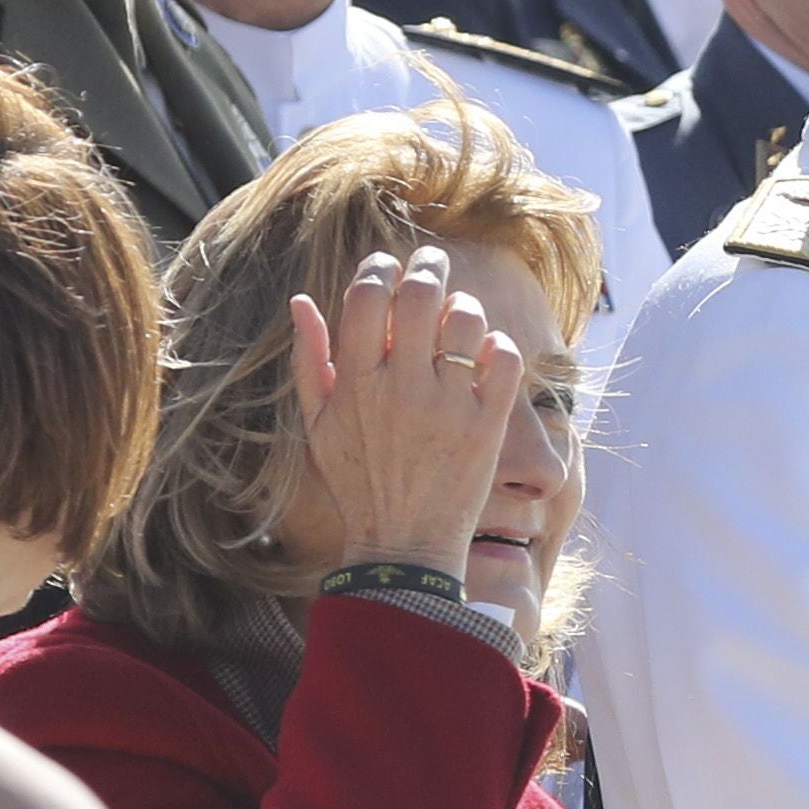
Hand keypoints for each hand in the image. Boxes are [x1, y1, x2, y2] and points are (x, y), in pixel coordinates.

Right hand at [293, 248, 522, 582]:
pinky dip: (499, 344)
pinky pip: (505, 359)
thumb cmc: (356, 483)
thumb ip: (309, 359)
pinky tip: (486, 351)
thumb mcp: (317, 425)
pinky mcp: (488, 426)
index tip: (388, 266)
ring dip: (464, 306)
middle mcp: (402, 388)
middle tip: (432, 262)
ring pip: (467, 320)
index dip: (380, 268)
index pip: (368, 296)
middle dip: (429, 265)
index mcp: (355, 383)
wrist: (403, 546)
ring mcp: (449, 406)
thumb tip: (302, 299)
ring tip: (458, 314)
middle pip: (421, 294)